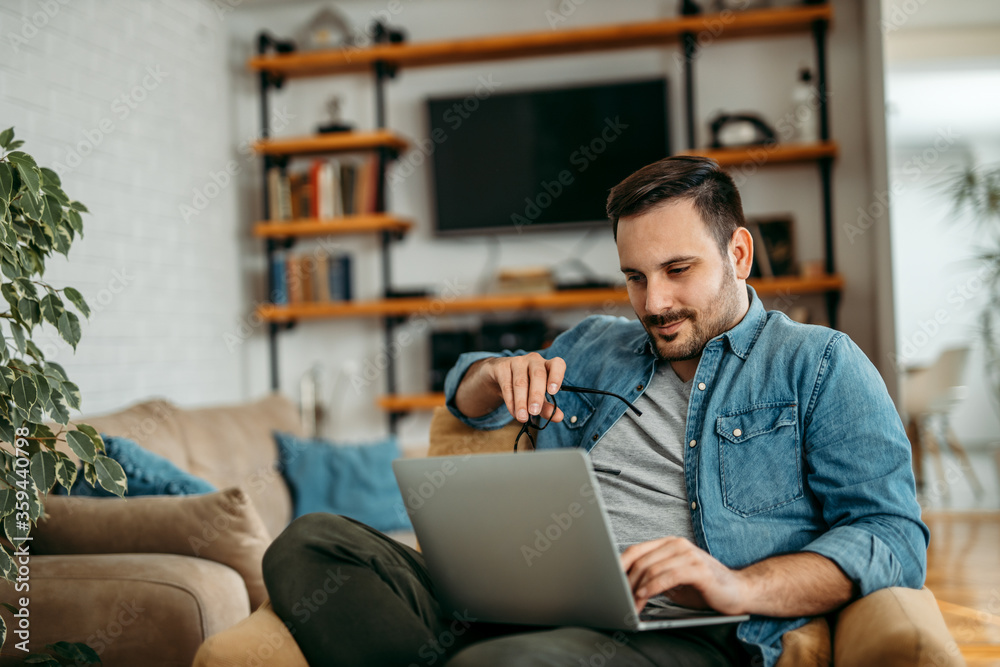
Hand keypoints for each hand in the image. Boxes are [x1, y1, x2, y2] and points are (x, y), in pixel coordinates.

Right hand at [484, 353, 565, 423]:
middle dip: (536, 394)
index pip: (557, 364)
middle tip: (535, 411)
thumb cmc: (525, 384)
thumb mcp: (538, 396)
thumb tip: (558, 417)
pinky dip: (510, 402)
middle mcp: (534, 360)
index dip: (556, 376)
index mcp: (547, 365)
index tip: (553, 392)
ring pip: (520, 382)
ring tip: (522, 417)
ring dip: (521, 402)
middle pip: (538, 374)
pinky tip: (514, 412)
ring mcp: (517, 362)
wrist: (500, 375)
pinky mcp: (502, 367)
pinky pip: (507, 386)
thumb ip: (548, 407)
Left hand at [620, 536, 747, 614]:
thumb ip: (653, 577)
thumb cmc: (704, 587)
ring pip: (651, 568)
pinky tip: (644, 597)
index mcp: (669, 544)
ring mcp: (688, 555)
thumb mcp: (673, 580)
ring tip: (630, 603)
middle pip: (641, 560)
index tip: (608, 582)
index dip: (619, 566)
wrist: (739, 592)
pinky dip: (652, 588)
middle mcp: (677, 544)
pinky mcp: (698, 569)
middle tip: (619, 598)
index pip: (636, 551)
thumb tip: (626, 585)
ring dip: (637, 588)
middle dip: (626, 582)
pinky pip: (667, 576)